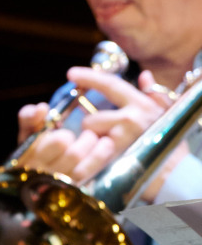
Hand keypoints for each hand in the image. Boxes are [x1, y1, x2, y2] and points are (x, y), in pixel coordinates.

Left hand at [15, 68, 180, 189]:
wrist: (172, 170)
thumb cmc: (167, 140)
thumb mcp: (165, 112)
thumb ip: (153, 93)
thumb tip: (144, 75)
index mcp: (142, 104)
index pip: (110, 85)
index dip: (89, 77)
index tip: (72, 74)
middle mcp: (131, 119)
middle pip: (91, 119)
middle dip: (92, 128)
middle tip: (103, 135)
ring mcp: (121, 138)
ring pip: (90, 136)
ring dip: (92, 142)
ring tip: (108, 147)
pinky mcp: (114, 156)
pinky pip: (92, 152)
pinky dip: (93, 156)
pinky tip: (104, 157)